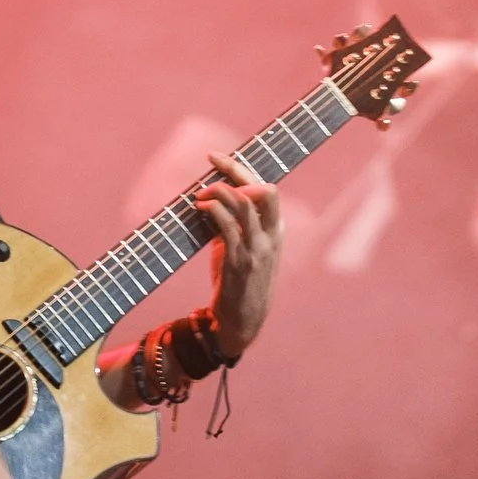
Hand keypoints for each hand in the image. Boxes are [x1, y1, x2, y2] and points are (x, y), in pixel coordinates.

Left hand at [198, 153, 281, 358]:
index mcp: (276, 231)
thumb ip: (235, 224)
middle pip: (262, 190)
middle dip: (234, 172)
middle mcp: (271, 237)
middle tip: (209, 169)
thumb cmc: (240, 282)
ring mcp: (257, 249)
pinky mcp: (239, 262)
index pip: (266, 188)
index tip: (215, 157)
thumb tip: (212, 198)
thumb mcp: (245, 248)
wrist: (242, 321)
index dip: (240, 168)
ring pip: (244, 204)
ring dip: (219, 192)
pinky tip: (200, 208)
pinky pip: (228, 227)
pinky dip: (213, 210)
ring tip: (200, 195)